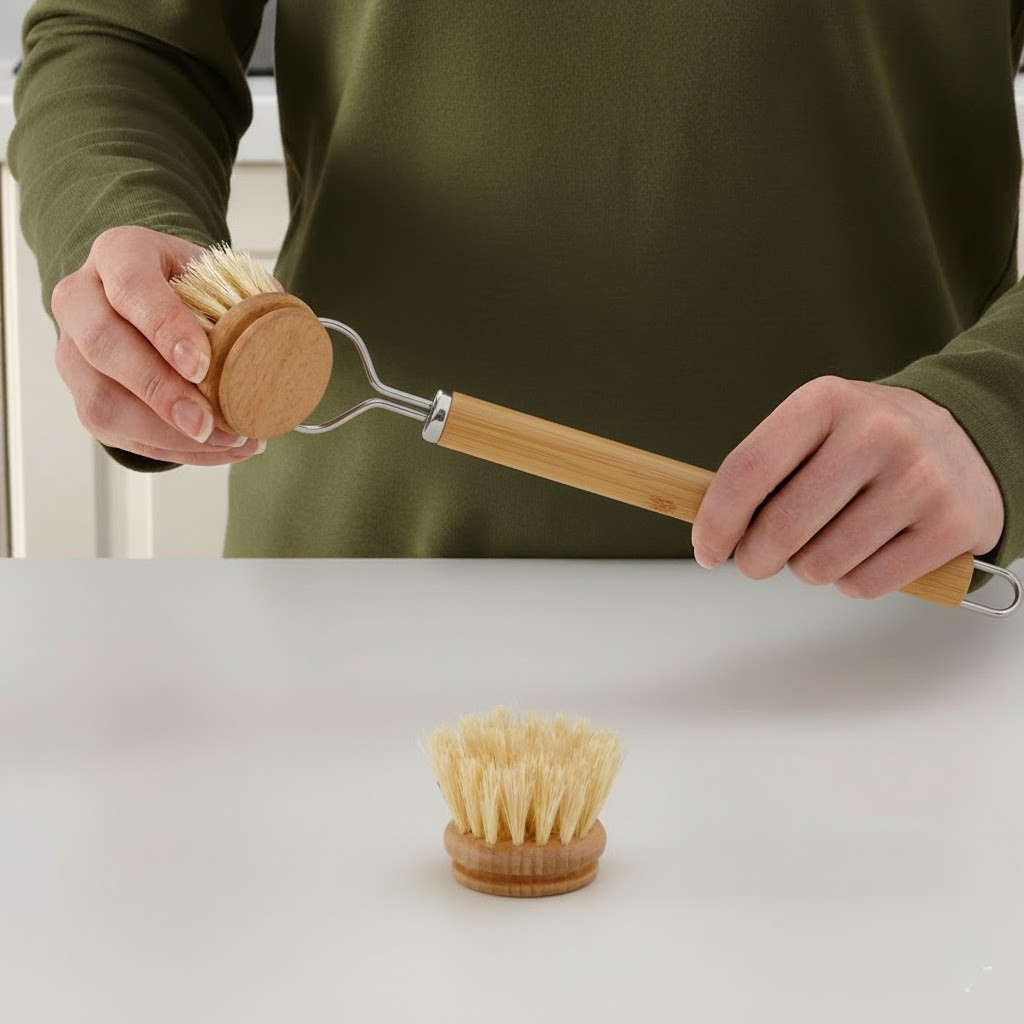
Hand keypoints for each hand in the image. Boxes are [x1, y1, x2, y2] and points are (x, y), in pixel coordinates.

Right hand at [50, 226, 263, 464]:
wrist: (152, 299)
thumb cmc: (187, 286)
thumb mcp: (217, 273)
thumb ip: (250, 294)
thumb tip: (285, 329)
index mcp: (119, 254)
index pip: (130, 285)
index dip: (164, 326)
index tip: (200, 365)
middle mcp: (82, 300)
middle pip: (105, 347)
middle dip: (160, 391)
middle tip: (206, 422)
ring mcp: (74, 352)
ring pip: (100, 401)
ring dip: (166, 433)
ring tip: (226, 440)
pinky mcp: (83, 396)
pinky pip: (118, 433)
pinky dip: (173, 449)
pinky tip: (218, 449)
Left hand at [690, 376, 1004, 598]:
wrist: (968, 438)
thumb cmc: (868, 442)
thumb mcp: (814, 428)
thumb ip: (763, 471)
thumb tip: (710, 528)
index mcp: (826, 402)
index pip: (748, 470)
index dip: (716, 521)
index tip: (707, 549)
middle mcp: (876, 433)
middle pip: (780, 529)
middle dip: (757, 558)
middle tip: (762, 558)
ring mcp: (919, 479)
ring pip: (820, 566)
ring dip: (810, 568)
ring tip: (830, 540)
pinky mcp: (951, 526)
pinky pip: (865, 585)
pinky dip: (852, 582)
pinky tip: (868, 551)